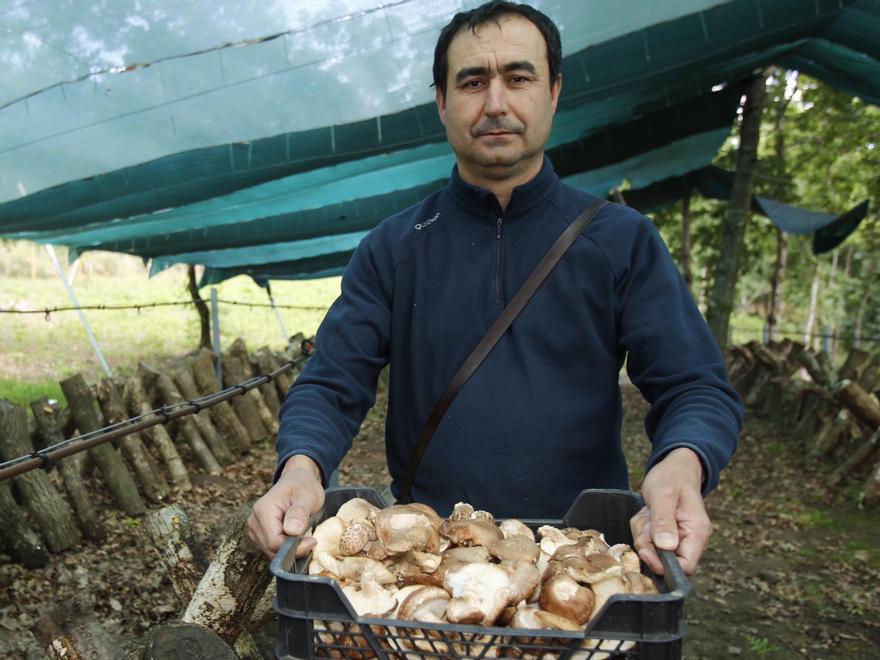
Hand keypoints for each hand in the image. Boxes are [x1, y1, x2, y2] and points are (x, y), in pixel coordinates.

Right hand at [248, 454, 324, 558]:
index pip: (274, 542)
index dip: (294, 547)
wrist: (297, 480)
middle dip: (293, 549)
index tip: (312, 541)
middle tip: (310, 539)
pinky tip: (295, 537)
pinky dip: (285, 547)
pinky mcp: (259, 534)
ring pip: (271, 551)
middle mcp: (254, 521)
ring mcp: (255, 528)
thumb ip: (299, 513)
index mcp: (263, 510)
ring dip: (289, 549)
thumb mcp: (307, 496)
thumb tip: (291, 530)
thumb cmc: (303, 486)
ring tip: (303, 535)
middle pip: (271, 549)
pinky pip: (272, 549)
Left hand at [630, 447, 709, 575]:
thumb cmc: (671, 477)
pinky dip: (642, 529)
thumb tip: (666, 546)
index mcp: (697, 532)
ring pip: (653, 551)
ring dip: (643, 533)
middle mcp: (690, 539)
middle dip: (648, 544)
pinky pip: (648, 541)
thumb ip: (664, 521)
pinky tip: (647, 513)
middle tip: (645, 522)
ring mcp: (678, 538)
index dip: (664, 565)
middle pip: (664, 560)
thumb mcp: (663, 495)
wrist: (674, 467)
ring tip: (647, 512)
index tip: (646, 550)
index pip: (686, 566)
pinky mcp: (666, 535)